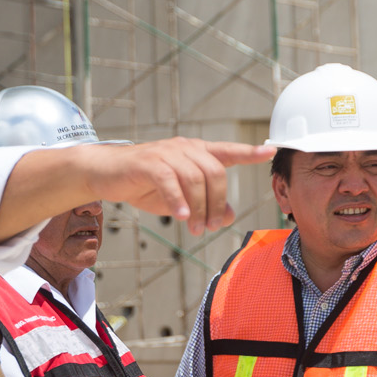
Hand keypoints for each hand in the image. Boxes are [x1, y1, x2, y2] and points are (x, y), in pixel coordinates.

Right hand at [87, 139, 274, 235]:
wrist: (107, 174)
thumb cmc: (146, 184)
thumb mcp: (181, 198)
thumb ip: (205, 205)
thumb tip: (228, 217)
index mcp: (196, 152)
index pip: (228, 151)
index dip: (249, 152)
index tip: (269, 150)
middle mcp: (185, 148)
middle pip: (214, 173)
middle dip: (217, 203)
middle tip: (211, 228)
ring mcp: (166, 153)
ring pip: (195, 179)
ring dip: (199, 208)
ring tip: (195, 228)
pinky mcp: (148, 163)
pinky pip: (170, 181)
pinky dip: (179, 201)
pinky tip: (182, 216)